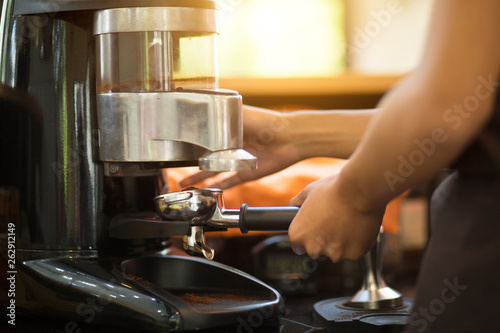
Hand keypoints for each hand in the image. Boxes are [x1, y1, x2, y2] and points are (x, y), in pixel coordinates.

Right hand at [180, 106, 300, 188]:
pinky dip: (218, 187)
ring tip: (184, 184)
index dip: (191, 143)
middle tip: (174, 169)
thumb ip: (221, 116)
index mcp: (228, 130)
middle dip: (191, 164)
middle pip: (207, 157)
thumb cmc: (265, 122)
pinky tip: (206, 191)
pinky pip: (229, 182)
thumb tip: (199, 105)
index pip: (205, 138)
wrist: (289, 138)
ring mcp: (239, 160)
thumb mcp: (239, 115)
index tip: (176, 147)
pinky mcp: (247, 172)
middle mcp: (232, 145)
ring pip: (214, 171)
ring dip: (200, 178)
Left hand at [288, 171, 384, 261]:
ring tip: (347, 221)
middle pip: (316, 250)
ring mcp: (334, 253)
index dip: (307, 235)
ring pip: (336, 252)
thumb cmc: (333, 189)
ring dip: (341, 242)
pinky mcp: (354, 255)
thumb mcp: (308, 191)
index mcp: (298, 234)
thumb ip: (297, 202)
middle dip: (323, 240)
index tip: (315, 228)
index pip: (298, 245)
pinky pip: (354, 251)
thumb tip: (292, 206)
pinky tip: (357, 226)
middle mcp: (313, 248)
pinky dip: (356, 242)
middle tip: (333, 222)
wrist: (360, 190)